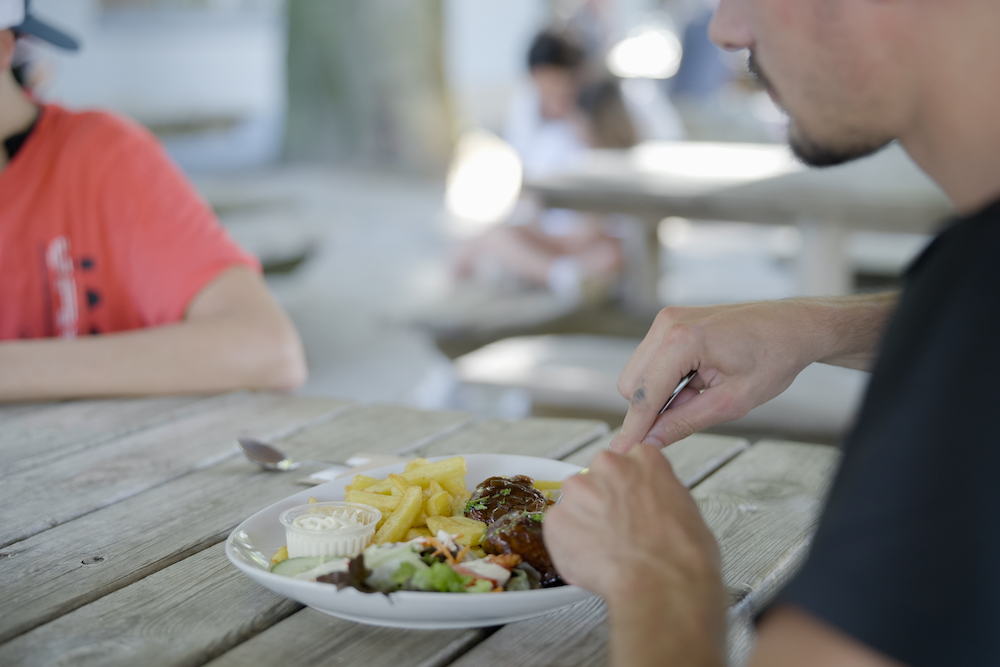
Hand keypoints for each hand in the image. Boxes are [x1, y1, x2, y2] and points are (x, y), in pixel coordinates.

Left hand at [543, 445, 726, 666]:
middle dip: (601, 502)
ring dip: (583, 522)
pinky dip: (569, 546)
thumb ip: (658, 495)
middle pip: (596, 478)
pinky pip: (558, 531)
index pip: (627, 464)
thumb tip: (651, 506)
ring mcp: (579, 490)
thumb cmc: (683, 555)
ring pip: (574, 504)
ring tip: (605, 551)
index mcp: (643, 458)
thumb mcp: (686, 509)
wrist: (662, 584)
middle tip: (617, 531)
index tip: (631, 507)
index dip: (628, 490)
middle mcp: (607, 465)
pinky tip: (593, 562)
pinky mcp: (557, 518)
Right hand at [611, 301, 824, 452]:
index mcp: (682, 340)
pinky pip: (651, 360)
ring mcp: (667, 319)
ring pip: (638, 373)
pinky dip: (666, 379)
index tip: (621, 451)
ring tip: (701, 393)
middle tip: (691, 413)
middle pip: (630, 384)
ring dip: (659, 393)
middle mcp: (667, 324)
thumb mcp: (731, 402)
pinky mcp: (671, 321)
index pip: (643, 395)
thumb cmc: (773, 357)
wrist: (793, 326)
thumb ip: (685, 422)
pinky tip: (698, 380)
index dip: (634, 427)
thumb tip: (651, 441)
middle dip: (650, 408)